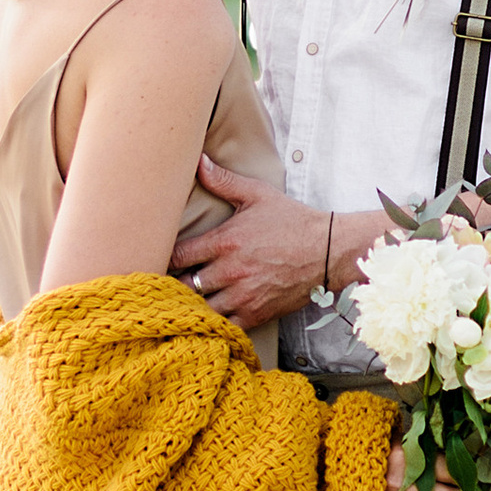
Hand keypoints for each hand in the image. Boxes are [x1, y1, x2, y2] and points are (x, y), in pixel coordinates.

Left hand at [171, 155, 343, 328]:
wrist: (329, 250)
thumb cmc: (292, 221)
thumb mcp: (257, 195)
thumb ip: (224, 181)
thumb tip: (198, 162)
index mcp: (225, 242)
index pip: (176, 255)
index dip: (164, 257)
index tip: (162, 256)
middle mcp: (230, 272)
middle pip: (183, 286)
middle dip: (173, 284)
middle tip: (168, 282)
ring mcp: (243, 296)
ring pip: (200, 310)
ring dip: (190, 306)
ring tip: (185, 301)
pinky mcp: (256, 314)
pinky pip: (224, 327)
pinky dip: (213, 325)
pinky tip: (209, 317)